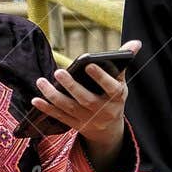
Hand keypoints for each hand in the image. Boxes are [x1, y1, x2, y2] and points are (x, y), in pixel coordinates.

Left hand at [31, 39, 140, 171]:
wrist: (108, 129)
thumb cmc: (113, 97)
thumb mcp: (121, 82)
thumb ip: (124, 62)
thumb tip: (136, 43)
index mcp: (116, 97)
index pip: (110, 87)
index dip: (100, 77)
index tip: (89, 64)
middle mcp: (102, 110)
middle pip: (85, 99)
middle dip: (71, 86)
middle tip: (58, 72)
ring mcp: (87, 119)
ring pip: (69, 108)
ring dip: (53, 96)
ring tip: (41, 81)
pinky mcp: (74, 124)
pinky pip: (59, 117)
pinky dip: (46, 109)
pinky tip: (36, 99)